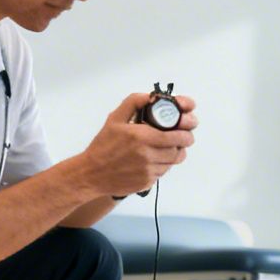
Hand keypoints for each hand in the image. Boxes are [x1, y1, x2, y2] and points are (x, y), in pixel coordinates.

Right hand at [77, 93, 197, 196]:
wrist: (91, 174)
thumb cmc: (103, 146)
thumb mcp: (115, 118)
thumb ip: (134, 103)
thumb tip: (152, 96)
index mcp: (141, 137)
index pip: (175, 136)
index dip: (186, 133)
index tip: (188, 129)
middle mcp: (146, 155)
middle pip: (178, 151)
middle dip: (184, 143)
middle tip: (183, 138)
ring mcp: (147, 171)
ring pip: (172, 163)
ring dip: (174, 154)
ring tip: (169, 148)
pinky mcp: (146, 183)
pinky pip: (162, 173)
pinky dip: (163, 165)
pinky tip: (154, 159)